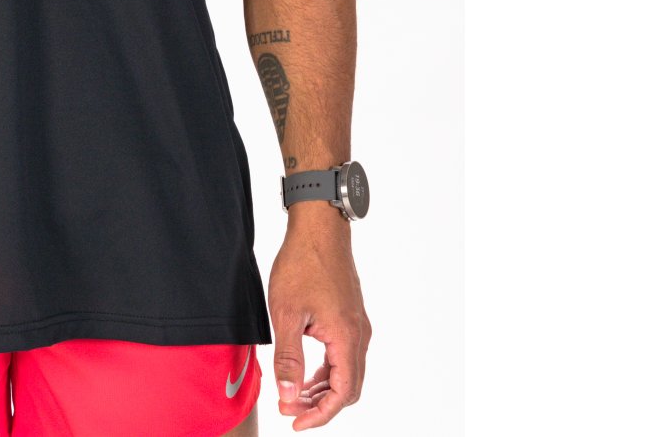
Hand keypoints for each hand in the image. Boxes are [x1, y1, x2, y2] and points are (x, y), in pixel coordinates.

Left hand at [268, 210, 371, 427]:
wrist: (319, 228)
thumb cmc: (302, 264)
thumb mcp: (286, 314)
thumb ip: (288, 358)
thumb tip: (288, 395)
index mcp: (346, 338)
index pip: (342, 393)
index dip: (320, 415)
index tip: (294, 422)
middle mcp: (358, 335)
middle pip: (348, 388)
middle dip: (320, 406)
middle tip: (291, 410)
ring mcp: (357, 325)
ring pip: (346, 372)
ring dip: (323, 389)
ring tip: (294, 396)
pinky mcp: (350, 316)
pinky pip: (344, 355)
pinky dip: (326, 371)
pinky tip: (306, 373)